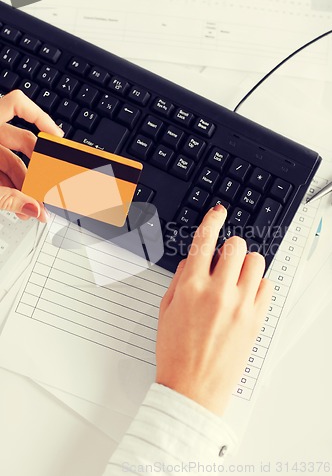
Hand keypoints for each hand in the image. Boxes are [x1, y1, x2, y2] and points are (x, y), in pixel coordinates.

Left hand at [0, 90, 62, 221]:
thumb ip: (7, 199)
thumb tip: (35, 210)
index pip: (17, 105)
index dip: (41, 117)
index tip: (57, 137)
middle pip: (20, 142)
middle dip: (37, 168)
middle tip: (49, 186)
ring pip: (10, 163)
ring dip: (24, 186)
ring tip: (33, 206)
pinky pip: (0, 174)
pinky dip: (10, 190)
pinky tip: (20, 207)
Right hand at [156, 205, 272, 414]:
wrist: (192, 387)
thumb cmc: (175, 351)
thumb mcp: (166, 309)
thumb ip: (180, 279)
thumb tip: (193, 259)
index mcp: (191, 288)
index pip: (204, 241)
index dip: (212, 220)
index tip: (218, 212)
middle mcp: (218, 292)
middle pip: (236, 246)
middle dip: (229, 245)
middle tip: (223, 258)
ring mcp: (241, 306)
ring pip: (256, 261)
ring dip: (245, 262)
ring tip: (236, 276)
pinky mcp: (256, 319)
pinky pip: (267, 285)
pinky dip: (257, 284)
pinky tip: (245, 294)